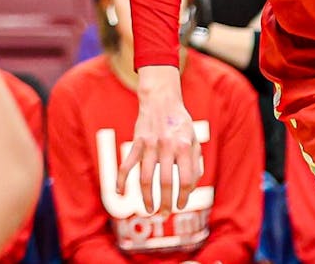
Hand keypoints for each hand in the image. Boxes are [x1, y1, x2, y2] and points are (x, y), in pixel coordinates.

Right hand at [119, 66, 203, 213]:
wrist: (162, 100)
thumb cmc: (181, 124)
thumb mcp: (194, 140)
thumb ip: (195, 163)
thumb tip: (190, 188)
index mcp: (185, 146)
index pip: (186, 179)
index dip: (184, 196)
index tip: (181, 205)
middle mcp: (167, 146)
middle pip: (164, 182)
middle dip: (164, 203)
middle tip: (164, 214)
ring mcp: (150, 145)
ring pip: (144, 178)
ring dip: (146, 198)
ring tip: (149, 210)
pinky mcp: (136, 143)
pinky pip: (126, 165)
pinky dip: (120, 181)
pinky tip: (119, 194)